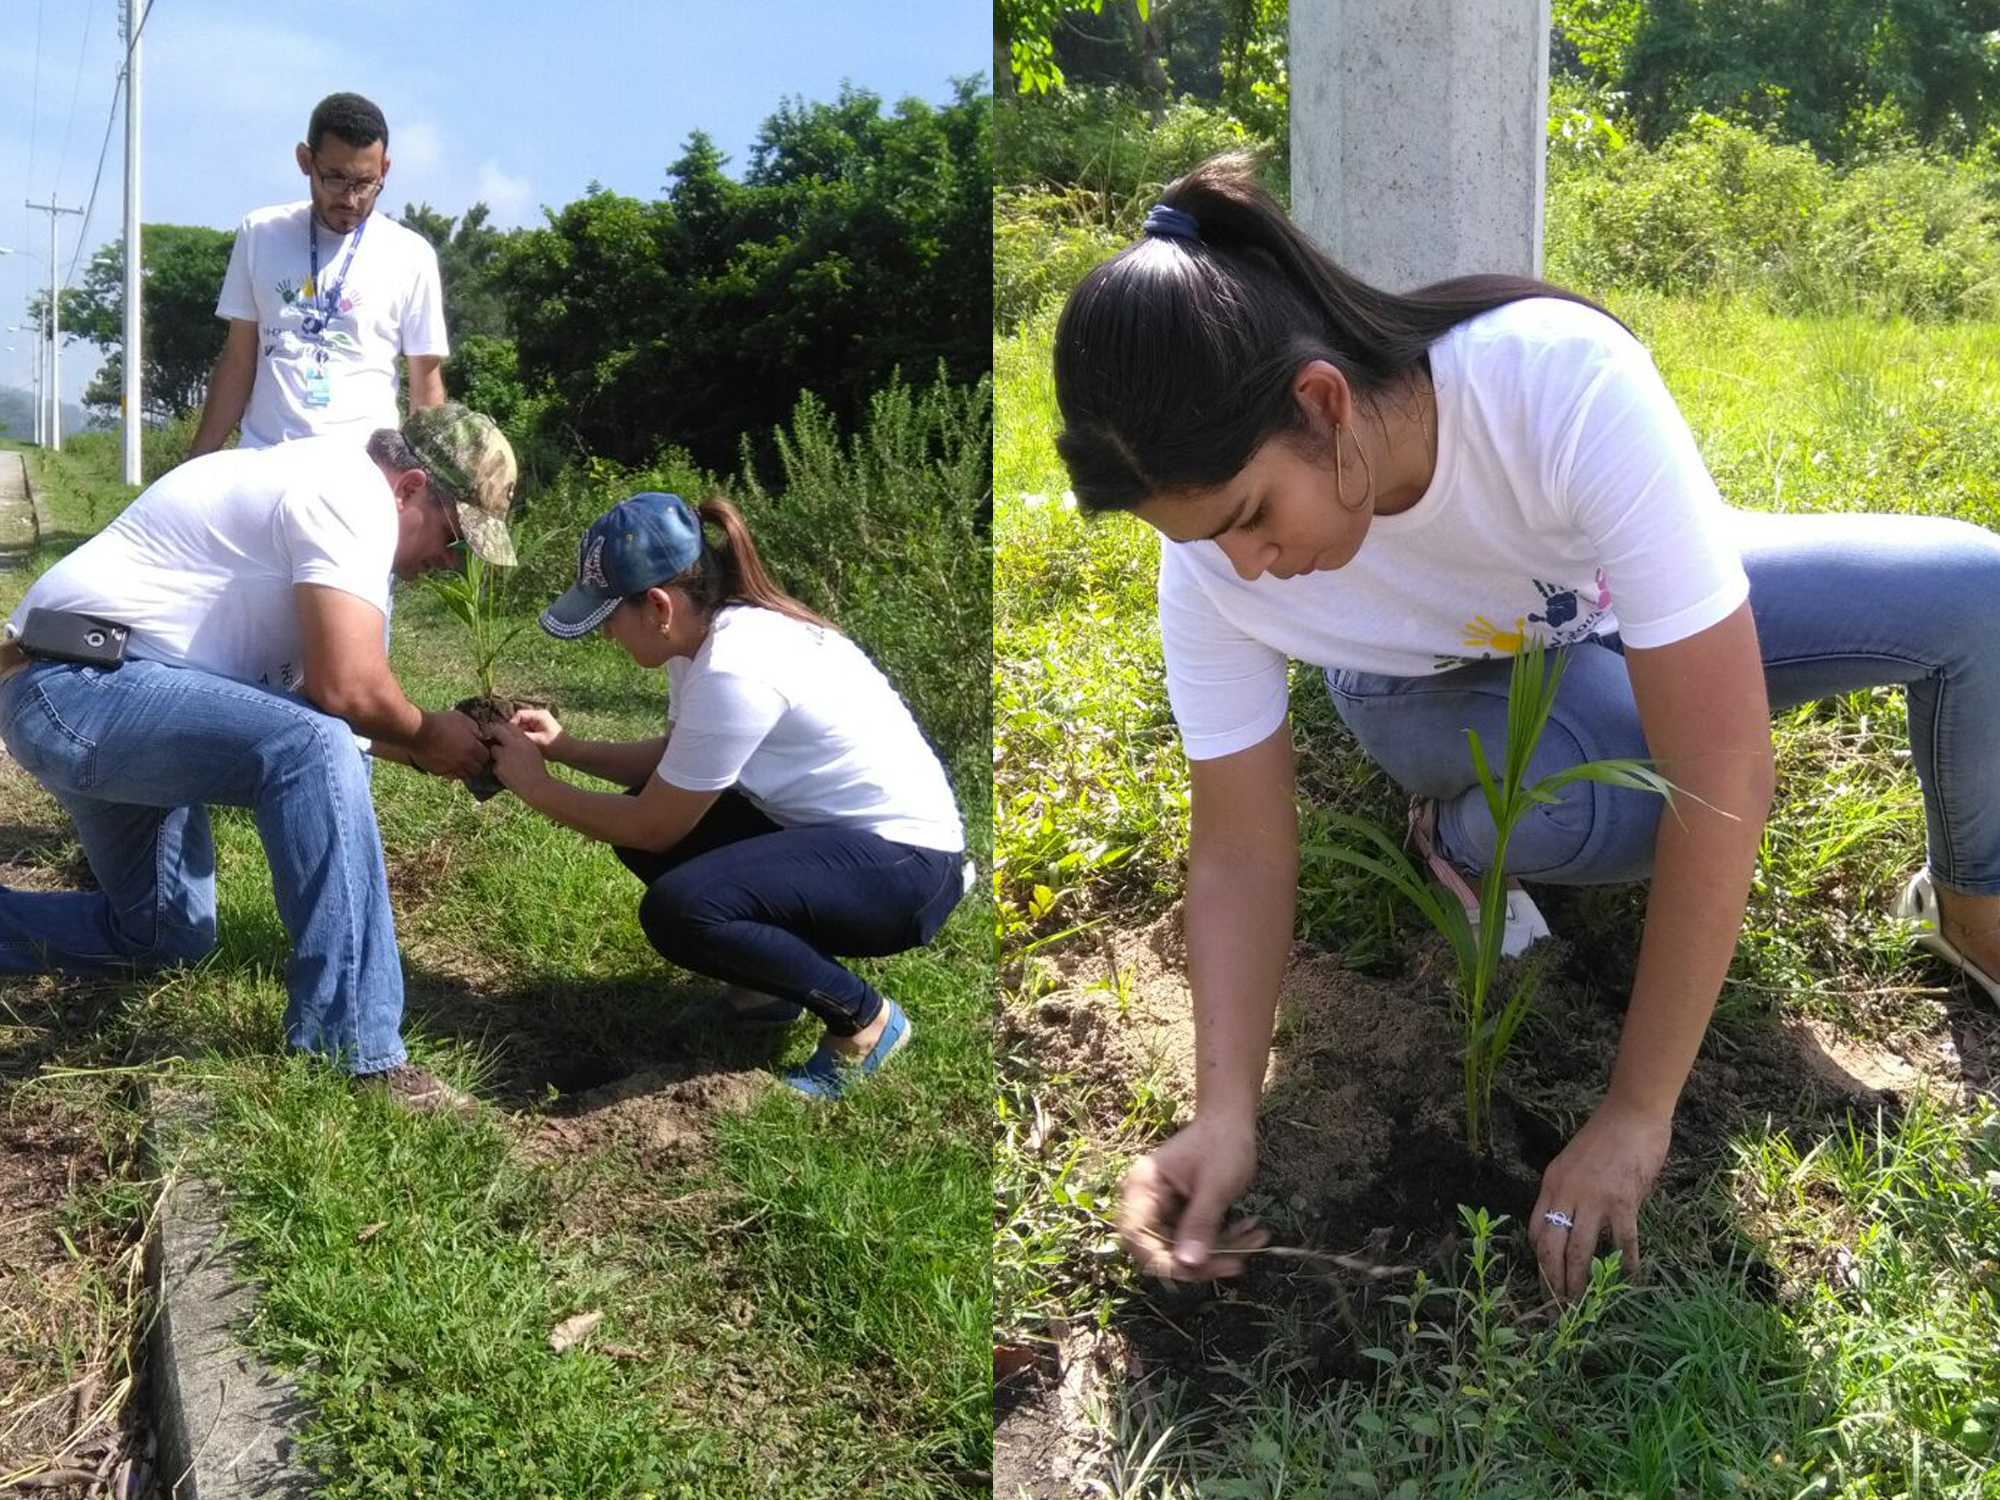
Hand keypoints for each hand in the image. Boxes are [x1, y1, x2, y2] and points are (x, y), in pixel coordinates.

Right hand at [407, 708, 491, 779]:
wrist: (418, 731)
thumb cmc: (440, 722)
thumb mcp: (461, 718)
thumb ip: (474, 728)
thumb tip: (480, 735)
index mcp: (473, 747)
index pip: (486, 757)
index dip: (483, 753)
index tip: (478, 750)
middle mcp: (465, 761)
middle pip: (478, 768)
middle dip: (476, 763)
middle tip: (471, 758)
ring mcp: (453, 768)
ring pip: (465, 775)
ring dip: (465, 769)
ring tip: (460, 762)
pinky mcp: (441, 772)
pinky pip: (451, 776)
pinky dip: (453, 772)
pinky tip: (449, 764)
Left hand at [485, 718, 552, 793]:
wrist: (536, 786)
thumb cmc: (537, 768)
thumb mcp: (533, 750)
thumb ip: (522, 741)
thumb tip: (508, 735)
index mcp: (523, 740)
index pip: (508, 726)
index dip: (504, 729)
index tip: (503, 733)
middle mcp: (512, 746)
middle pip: (496, 732)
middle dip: (495, 736)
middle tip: (498, 742)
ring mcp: (503, 757)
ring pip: (494, 749)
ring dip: (498, 754)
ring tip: (507, 762)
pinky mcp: (498, 768)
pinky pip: (495, 764)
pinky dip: (499, 768)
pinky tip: (508, 772)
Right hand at [510, 705, 566, 753]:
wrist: (567, 752)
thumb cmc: (555, 746)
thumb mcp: (537, 741)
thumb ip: (522, 736)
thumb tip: (508, 734)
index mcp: (539, 715)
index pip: (519, 714)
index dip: (512, 724)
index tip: (509, 736)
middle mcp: (537, 716)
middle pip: (519, 720)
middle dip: (515, 731)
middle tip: (513, 742)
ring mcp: (537, 723)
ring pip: (521, 727)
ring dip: (519, 735)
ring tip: (519, 745)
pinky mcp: (536, 730)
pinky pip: (525, 732)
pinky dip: (523, 738)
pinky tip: (523, 746)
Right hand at [1118, 1114, 1267, 1279]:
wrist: (1232, 1122)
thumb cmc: (1221, 1143)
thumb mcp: (1215, 1186)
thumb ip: (1200, 1224)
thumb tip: (1188, 1265)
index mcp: (1142, 1187)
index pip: (1137, 1236)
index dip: (1161, 1260)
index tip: (1195, 1269)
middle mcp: (1146, 1202)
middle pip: (1162, 1249)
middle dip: (1204, 1260)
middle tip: (1238, 1263)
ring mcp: (1165, 1210)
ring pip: (1185, 1249)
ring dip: (1223, 1250)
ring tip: (1258, 1238)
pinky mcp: (1182, 1216)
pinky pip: (1199, 1240)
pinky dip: (1226, 1240)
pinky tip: (1251, 1230)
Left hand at [1530, 1096, 1671, 1300]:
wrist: (1631, 1113)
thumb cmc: (1606, 1136)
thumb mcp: (1572, 1162)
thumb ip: (1570, 1192)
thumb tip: (1573, 1225)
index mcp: (1551, 1183)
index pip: (1536, 1230)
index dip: (1540, 1259)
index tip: (1546, 1279)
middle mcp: (1566, 1193)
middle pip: (1550, 1247)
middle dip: (1552, 1281)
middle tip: (1557, 1306)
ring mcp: (1593, 1198)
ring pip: (1578, 1251)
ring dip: (1578, 1281)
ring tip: (1580, 1303)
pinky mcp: (1622, 1201)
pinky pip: (1622, 1241)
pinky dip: (1625, 1261)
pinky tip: (1629, 1274)